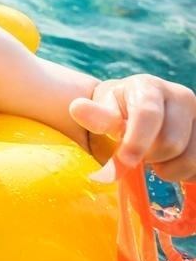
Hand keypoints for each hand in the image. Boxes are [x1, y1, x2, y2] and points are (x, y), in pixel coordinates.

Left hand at [69, 74, 195, 182]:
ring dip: (166, 169)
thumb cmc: (115, 111)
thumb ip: (95, 115)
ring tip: (151, 159)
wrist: (133, 112)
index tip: (125, 161)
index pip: (148, 114)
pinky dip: (183, 173)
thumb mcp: (102, 110)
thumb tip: (77, 108)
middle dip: (148, 156)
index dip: (137, 141)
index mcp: (150, 86)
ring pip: (190, 158)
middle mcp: (181, 96)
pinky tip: (169, 163)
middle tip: (134, 155)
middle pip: (170, 142)